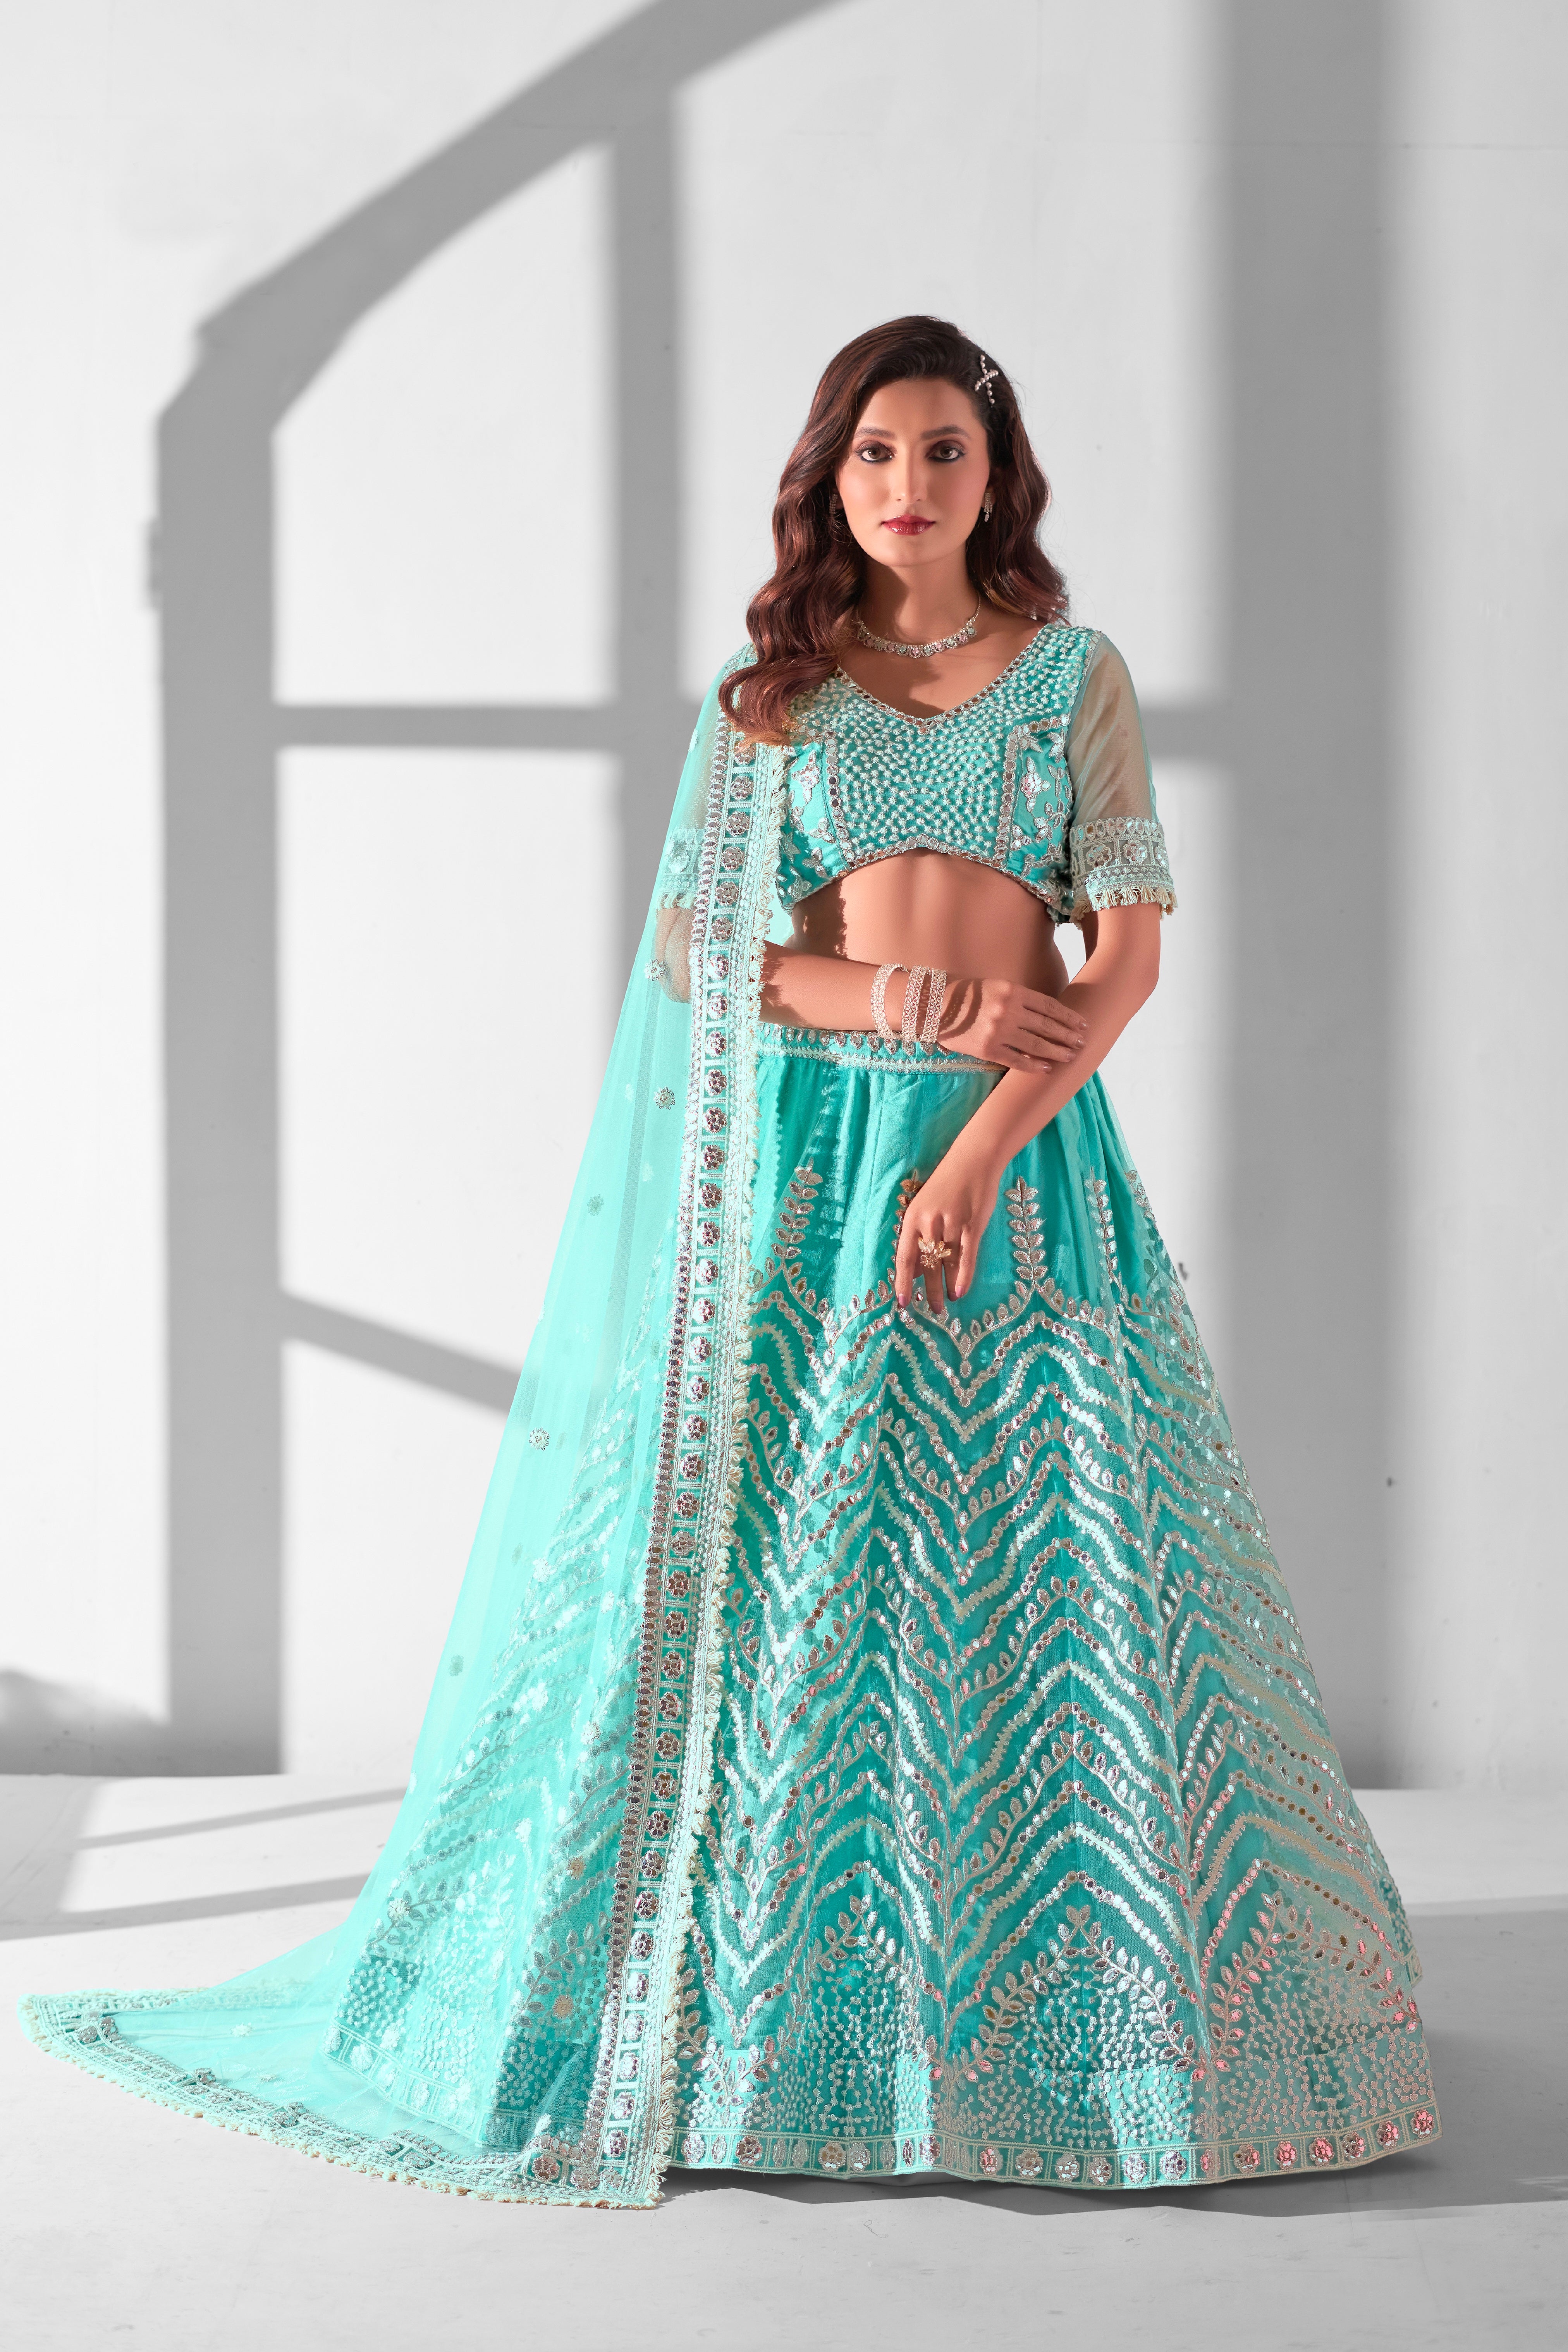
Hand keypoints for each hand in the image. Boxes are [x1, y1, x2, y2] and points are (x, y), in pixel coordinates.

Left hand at [895, 1139, 1002, 1311]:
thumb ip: (918, 1236)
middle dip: (929, 1290)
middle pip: (927, 1265)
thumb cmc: (947, 1185)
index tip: (902, 1302)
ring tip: (947, 1303)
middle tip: (933, 1310)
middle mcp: (930, 1222)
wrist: (974, 1159)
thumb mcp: (925, 1207)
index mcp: (913, 1218)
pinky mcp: (973, 1224)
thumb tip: (914, 1270)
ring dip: (946, 1286)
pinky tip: (960, 1291)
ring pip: (947, 1264)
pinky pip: (966, 1256)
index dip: (902, 1282)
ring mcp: (952, 1223)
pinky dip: (963, 1276)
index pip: (904, 1257)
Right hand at [938, 975, 1086, 1070]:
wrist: (935, 1006)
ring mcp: (999, 1031)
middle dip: (1067, 1036)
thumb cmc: (967, 995)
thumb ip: (1020, 998)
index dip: (1068, 1017)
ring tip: (1070, 1056)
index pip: (1049, 1006)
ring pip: (1036, 1044)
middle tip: (1081, 1043)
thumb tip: (1047, 1015)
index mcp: (1013, 991)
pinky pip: (1016, 1060)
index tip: (1082, 1024)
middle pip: (1047, 1025)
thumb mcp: (997, 987)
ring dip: (1056, 1051)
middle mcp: (1009, 1010)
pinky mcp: (988, 1049)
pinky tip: (1046, 1068)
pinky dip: (1033, 1065)